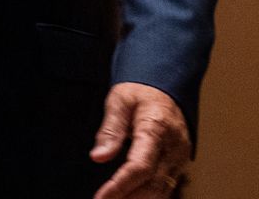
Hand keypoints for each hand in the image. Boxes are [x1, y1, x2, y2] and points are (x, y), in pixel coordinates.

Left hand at [91, 82, 189, 197]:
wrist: (165, 90)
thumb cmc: (139, 93)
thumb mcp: (119, 101)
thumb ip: (110, 130)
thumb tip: (98, 157)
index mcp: (157, 128)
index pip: (140, 166)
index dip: (120, 185)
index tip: (101, 198)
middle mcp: (174, 148)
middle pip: (152, 184)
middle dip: (127, 198)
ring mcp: (180, 158)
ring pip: (161, 190)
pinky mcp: (178, 164)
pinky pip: (165, 187)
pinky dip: (148, 197)